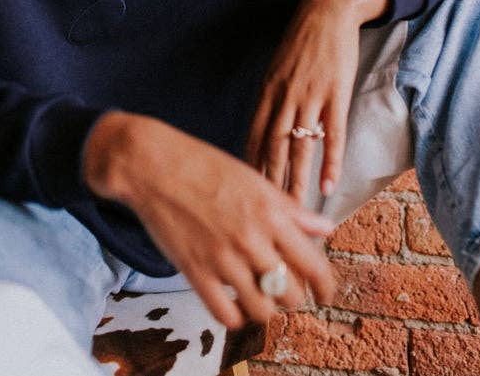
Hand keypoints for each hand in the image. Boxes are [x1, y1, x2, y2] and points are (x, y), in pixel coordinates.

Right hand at [84, 112, 334, 329]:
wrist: (154, 164)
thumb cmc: (204, 165)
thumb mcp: (254, 179)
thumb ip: (291, 208)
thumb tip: (325, 228)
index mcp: (270, 212)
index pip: (314, 266)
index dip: (326, 286)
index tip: (325, 292)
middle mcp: (250, 239)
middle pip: (291, 294)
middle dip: (293, 295)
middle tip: (284, 287)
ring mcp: (222, 258)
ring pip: (262, 310)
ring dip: (265, 307)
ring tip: (259, 294)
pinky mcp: (195, 272)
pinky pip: (226, 315)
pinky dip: (235, 316)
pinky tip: (234, 302)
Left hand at [245, 0, 389, 202]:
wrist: (328, 10)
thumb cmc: (303, 40)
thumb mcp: (278, 66)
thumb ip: (272, 97)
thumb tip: (266, 127)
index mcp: (268, 90)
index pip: (255, 136)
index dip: (250, 165)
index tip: (244, 192)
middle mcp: (284, 96)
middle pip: (274, 147)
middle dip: (268, 182)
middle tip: (265, 214)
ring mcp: (310, 96)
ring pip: (300, 147)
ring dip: (297, 180)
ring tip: (295, 210)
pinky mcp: (336, 94)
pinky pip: (332, 135)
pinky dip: (329, 161)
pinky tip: (327, 185)